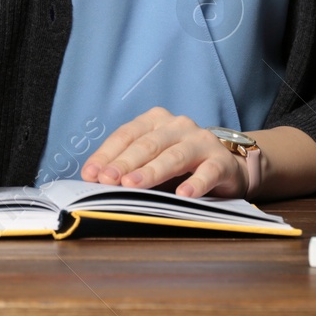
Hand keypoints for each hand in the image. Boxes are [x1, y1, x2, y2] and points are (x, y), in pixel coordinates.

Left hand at [79, 107, 246, 198]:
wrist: (225, 167)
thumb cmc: (179, 166)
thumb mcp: (152, 162)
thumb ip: (129, 168)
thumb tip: (96, 182)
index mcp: (155, 121)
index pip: (126, 135)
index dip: (106, 154)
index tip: (90, 174)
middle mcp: (177, 125)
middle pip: (147, 144)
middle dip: (124, 163)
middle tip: (107, 180)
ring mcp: (200, 141)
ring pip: (174, 155)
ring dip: (152, 171)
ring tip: (133, 185)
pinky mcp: (221, 161)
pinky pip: (207, 172)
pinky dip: (195, 183)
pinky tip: (183, 194)